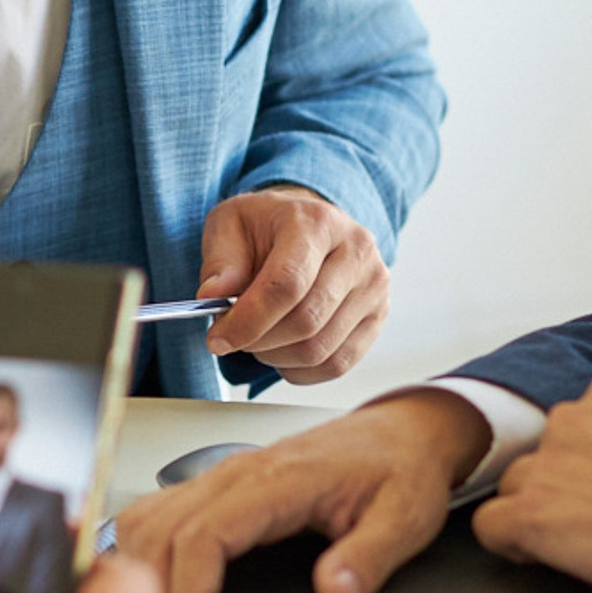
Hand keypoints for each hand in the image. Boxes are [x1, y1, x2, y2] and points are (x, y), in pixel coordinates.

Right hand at [114, 389, 486, 592]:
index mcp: (280, 480)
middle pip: (162, 530)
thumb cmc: (401, 470)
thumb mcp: (404, 519)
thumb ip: (369, 559)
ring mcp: (226, 473)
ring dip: (146, 572)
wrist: (405, 432)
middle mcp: (241, 472)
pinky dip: (150, 551)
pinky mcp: (223, 482)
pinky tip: (167, 585)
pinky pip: (162, 509)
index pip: (204, 536)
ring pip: (150, 517)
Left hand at [197, 185, 388, 380]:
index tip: (218, 339)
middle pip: (306, 321)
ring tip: (257, 339)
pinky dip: (301, 370)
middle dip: (259, 341)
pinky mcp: (378, 316)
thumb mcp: (229, 225)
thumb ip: (220, 261)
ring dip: (277, 357)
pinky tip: (281, 352)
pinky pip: (338, 364)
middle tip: (232, 339)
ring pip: (321, 349)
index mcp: (316, 222)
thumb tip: (213, 297)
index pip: (287, 284)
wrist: (308, 223)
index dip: (249, 320)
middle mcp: (355, 250)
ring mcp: (373, 285)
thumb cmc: (266, 226)